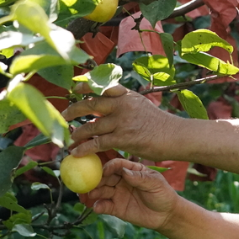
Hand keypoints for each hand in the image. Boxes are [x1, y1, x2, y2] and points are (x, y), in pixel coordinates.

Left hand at [62, 85, 178, 159]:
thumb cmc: (160, 124)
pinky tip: (76, 152)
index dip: (86, 86)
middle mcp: (122, 105)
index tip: (74, 89)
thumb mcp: (142, 106)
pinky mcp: (122, 138)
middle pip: (91, 104)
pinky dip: (84, 148)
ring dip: (77, 133)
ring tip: (69, 138)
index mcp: (127, 95)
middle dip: (73, 110)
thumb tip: (106, 108)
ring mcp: (122, 121)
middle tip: (64, 115)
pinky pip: (97, 143)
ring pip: (91, 126)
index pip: (102, 86)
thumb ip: (124, 104)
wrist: (175, 136)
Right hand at [81, 158, 178, 231]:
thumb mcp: (155, 183)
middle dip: (96, 178)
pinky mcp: (116, 208)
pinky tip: (97, 207)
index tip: (104, 170)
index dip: (109, 166)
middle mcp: (121, 180)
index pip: (117, 164)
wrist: (166, 215)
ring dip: (94, 191)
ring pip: (102, 190)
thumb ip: (140, 178)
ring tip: (90, 194)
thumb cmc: (163, 194)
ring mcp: (117, 193)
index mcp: (131, 170)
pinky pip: (104, 206)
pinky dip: (99, 206)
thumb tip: (124, 172)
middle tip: (87, 181)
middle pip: (105, 176)